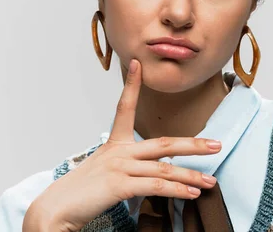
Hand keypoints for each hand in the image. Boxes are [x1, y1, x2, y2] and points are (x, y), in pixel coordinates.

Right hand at [22, 59, 221, 231]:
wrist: (56, 209)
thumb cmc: (79, 192)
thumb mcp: (102, 171)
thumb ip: (125, 167)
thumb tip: (153, 171)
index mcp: (113, 143)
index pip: (123, 107)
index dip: (131, 85)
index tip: (137, 64)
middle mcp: (118, 151)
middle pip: (163, 144)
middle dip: (193, 144)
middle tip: (216, 144)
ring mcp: (119, 167)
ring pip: (164, 168)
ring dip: (191, 176)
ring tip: (210, 181)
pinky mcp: (119, 185)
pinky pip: (155, 186)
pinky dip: (176, 190)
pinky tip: (191, 193)